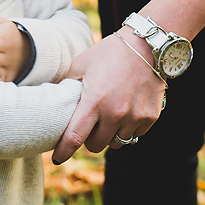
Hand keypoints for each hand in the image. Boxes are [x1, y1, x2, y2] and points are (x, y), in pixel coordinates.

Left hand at [52, 31, 165, 163]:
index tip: (57, 159)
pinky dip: (128, 128)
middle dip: (89, 138)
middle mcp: (115, 113)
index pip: (75, 137)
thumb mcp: (81, 64)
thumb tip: (54, 101)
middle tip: (89, 125)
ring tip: (109, 117)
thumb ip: (67, 86)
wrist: (146, 44)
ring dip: (110, 135)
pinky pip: (135, 135)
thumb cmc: (108, 52)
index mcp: (94, 101)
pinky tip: (126, 111)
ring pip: (116, 143)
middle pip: (95, 145)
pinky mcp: (150, 117)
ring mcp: (135, 116)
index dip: (64, 151)